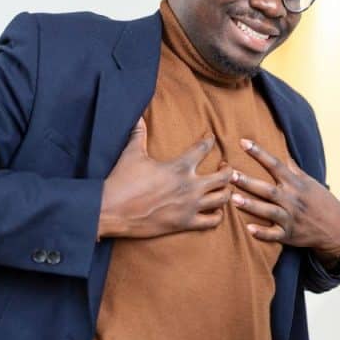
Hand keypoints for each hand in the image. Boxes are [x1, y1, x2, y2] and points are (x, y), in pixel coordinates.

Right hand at [98, 118, 232, 238]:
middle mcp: (190, 186)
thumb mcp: (132, 153)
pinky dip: (218, 215)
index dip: (210, 140)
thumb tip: (137, 115)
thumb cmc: (122, 181)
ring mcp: (190, 206)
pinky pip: (212, 222)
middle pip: (224, 176)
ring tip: (223, 187)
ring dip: (227, 191)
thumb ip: (138, 133)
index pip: (204, 148)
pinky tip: (216, 210)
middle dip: (228, 169)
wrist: (111, 210)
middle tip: (223, 166)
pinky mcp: (185, 223)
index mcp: (179, 166)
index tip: (211, 138)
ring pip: (223, 199)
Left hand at [231, 138, 339, 253]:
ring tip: (233, 199)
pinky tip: (249, 229)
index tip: (243, 142)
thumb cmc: (320, 201)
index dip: (259, 153)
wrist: (337, 228)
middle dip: (249, 182)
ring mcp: (291, 218)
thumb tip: (281, 149)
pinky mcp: (289, 235)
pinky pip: (274, 235)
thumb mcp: (309, 182)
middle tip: (230, 174)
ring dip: (251, 205)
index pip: (275, 164)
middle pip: (268, 189)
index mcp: (295, 184)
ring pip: (268, 211)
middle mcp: (292, 199)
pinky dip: (262, 233)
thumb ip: (292, 168)